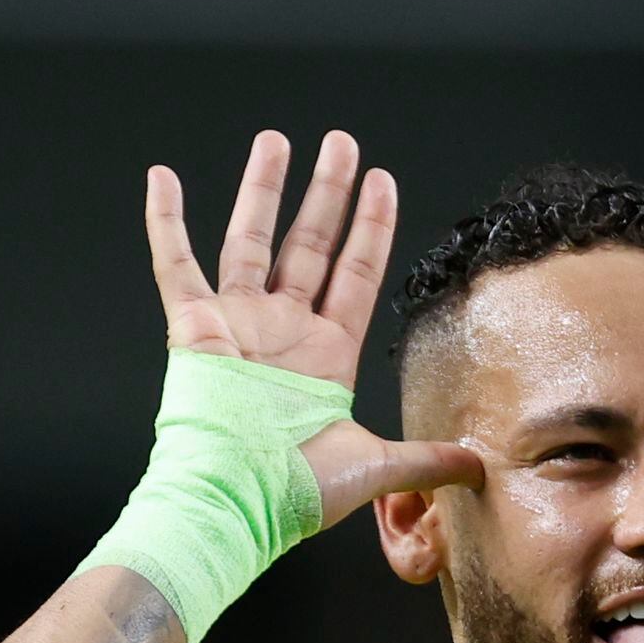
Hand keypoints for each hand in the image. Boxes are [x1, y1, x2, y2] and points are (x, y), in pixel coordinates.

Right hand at [146, 130, 482, 526]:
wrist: (234, 503)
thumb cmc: (295, 491)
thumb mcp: (377, 467)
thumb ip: (428, 459)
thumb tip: (482, 465)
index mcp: (327, 355)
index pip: (358, 273)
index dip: (372, 227)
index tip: (383, 182)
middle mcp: (284, 330)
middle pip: (311, 244)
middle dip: (328, 192)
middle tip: (341, 143)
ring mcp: (238, 324)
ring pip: (251, 240)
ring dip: (263, 189)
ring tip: (276, 139)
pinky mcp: (194, 328)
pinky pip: (174, 263)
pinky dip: (164, 221)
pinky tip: (161, 176)